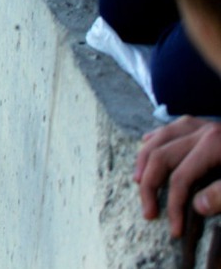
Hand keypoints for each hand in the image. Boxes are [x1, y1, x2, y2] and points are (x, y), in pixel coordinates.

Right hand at [135, 116, 220, 237]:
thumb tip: (195, 206)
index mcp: (214, 144)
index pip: (180, 179)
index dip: (174, 206)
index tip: (174, 229)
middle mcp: (204, 130)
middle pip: (161, 156)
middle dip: (150, 185)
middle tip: (149, 211)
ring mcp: (204, 124)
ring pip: (160, 136)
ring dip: (145, 159)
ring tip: (139, 182)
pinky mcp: (209, 124)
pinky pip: (172, 126)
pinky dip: (156, 137)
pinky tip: (148, 145)